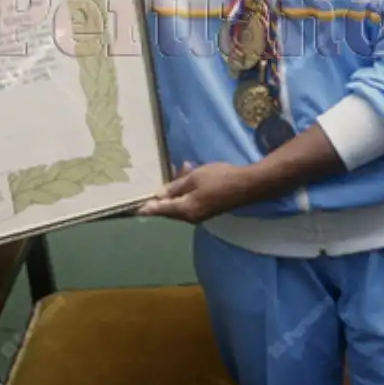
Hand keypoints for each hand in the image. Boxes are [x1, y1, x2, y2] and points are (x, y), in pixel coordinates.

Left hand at [137, 161, 259, 223]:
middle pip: (170, 208)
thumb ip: (175, 187)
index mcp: (185, 209)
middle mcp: (190, 217)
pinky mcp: (207, 210)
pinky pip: (190, 202)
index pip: (161, 209)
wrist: (248, 185)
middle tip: (168, 176)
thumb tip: (159, 195)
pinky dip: (187, 191)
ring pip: (180, 203)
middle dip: (166, 193)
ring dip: (179, 188)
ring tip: (186, 167)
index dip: (148, 208)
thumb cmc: (220, 178)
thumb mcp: (194, 178)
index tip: (135, 209)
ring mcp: (200, 215)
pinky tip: (192, 174)